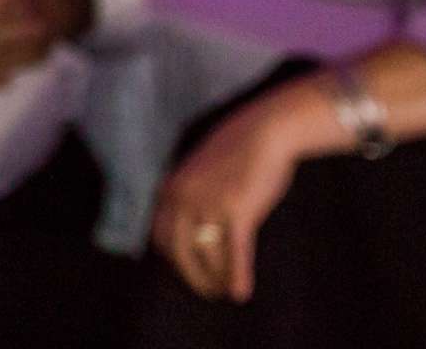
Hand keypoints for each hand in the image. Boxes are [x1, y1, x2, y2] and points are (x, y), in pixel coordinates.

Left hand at [154, 100, 299, 303]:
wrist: (265, 132)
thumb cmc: (237, 153)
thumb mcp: (201, 173)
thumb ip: (190, 196)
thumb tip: (192, 229)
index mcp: (171, 188)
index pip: (160, 235)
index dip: (173, 259)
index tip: (187, 272)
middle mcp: (182, 198)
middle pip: (178, 251)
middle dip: (191, 275)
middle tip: (206, 292)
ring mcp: (208, 204)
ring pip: (206, 255)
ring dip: (215, 279)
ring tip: (224, 293)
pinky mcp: (236, 210)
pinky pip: (234, 252)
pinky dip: (237, 274)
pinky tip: (240, 293)